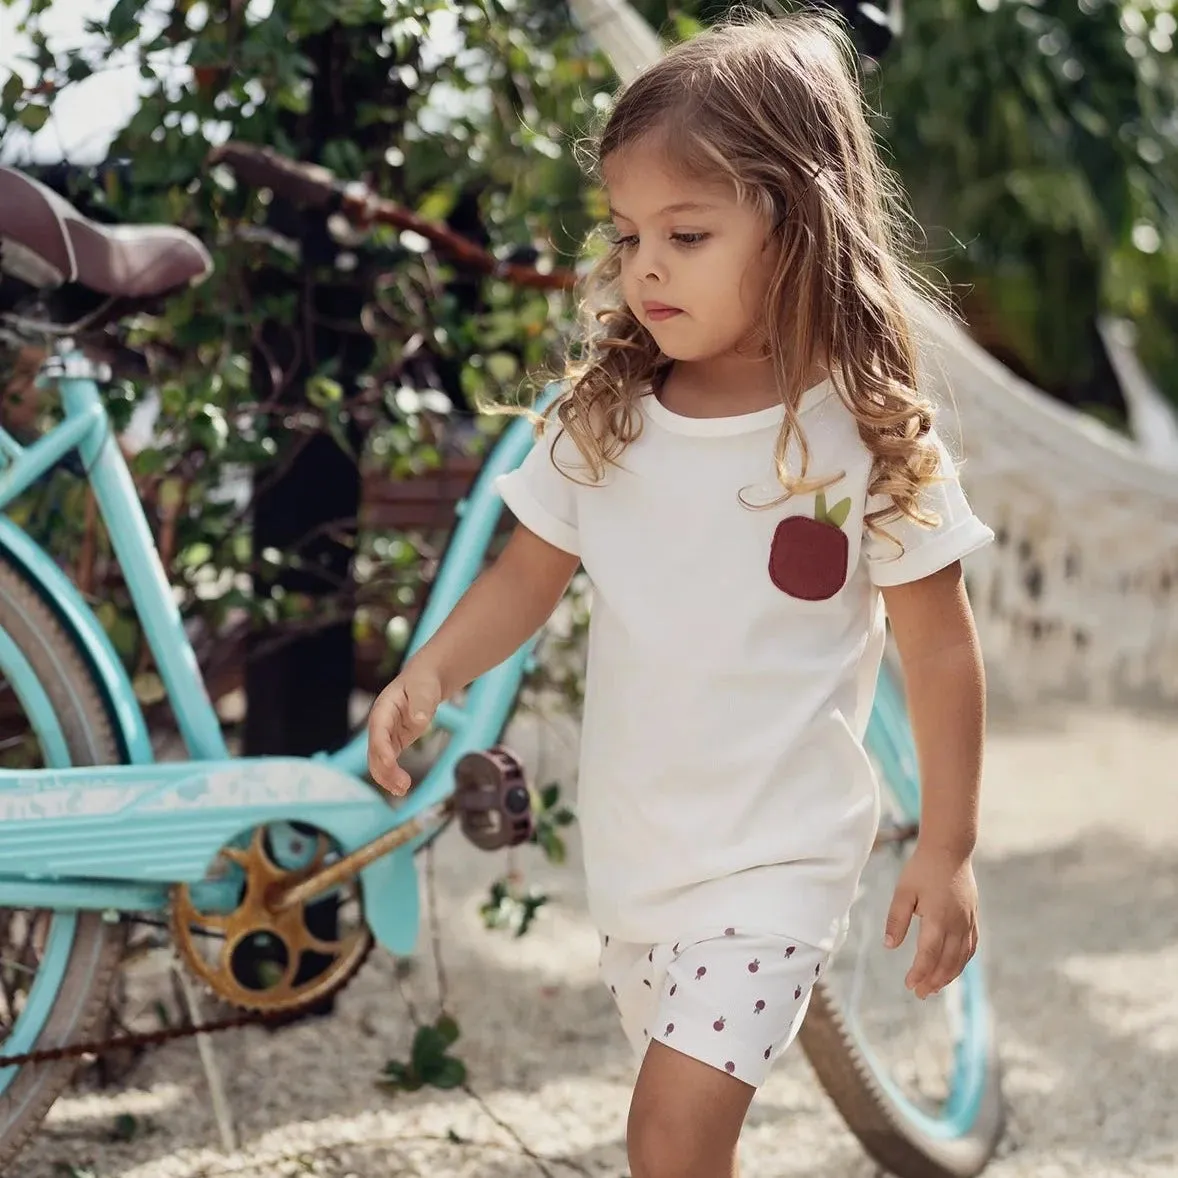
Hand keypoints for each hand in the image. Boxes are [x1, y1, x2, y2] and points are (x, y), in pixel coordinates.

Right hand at [367, 666, 442, 796]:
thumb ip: (421, 704)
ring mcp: (385, 736)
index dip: (381, 748)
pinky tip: (400, 789)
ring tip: (402, 791)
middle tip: (403, 785)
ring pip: (378, 761)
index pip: (378, 731)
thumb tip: (419, 720)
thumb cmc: (422, 683)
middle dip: (385, 770)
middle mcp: (379, 725)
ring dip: (388, 778)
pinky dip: (392, 776)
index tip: (388, 762)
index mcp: (383, 709)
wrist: (422, 682)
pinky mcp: (393, 743)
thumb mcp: (424, 689)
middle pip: (375, 751)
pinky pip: (388, 763)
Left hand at [883, 845, 978, 999]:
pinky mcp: (973, 919)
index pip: (929, 954)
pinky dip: (961, 963)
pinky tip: (952, 969)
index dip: (919, 972)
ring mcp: (968, 922)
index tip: (909, 985)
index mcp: (937, 918)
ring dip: (948, 976)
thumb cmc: (922, 869)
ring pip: (961, 958)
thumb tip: (890, 946)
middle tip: (919, 994)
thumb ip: (896, 919)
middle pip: (947, 962)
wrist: (950, 851)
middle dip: (933, 980)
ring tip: (933, 987)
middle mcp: (956, 924)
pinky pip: (970, 947)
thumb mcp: (903, 891)